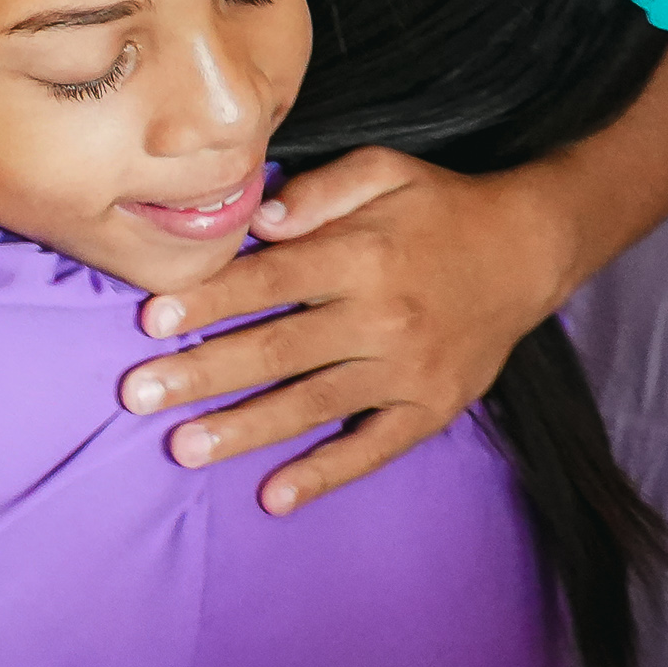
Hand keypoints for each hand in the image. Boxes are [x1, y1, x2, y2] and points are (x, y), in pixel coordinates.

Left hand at [118, 150, 577, 514]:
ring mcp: (407, 370)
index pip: (270, 282)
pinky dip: (324, 475)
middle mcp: (382, 317)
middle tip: (138, 395)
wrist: (530, 252)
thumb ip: (320, 189)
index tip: (150, 321)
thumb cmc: (440, 207)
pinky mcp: (431, 408)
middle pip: (278, 351)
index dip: (209, 302)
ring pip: (312, 405)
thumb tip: (258, 220)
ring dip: (244, 430)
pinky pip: (372, 449)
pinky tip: (274, 497)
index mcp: (362, 255)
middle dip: (201, 374)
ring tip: (182, 449)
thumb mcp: (385, 170)